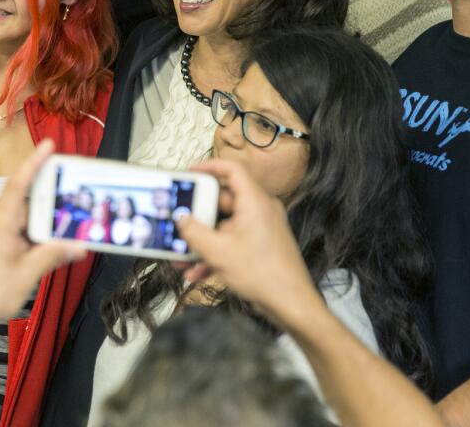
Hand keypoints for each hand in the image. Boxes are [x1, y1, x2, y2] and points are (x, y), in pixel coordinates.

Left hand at [0, 140, 86, 333]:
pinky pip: (3, 232)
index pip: (19, 184)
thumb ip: (52, 255)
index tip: (48, 146)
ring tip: (50, 247)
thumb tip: (77, 245)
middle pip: (22, 206)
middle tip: (67, 217)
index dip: (35, 163)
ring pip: (13, 222)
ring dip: (32, 231)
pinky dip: (19, 238)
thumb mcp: (27, 275)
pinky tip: (29, 256)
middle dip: (45, 213)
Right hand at [176, 159, 320, 324]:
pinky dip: (215, 253)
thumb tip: (181, 219)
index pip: (232, 170)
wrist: (290, 303)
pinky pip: (231, 241)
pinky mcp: (259, 246)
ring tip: (182, 254)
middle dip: (198, 216)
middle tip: (179, 220)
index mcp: (254, 202)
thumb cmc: (265, 275)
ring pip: (224, 226)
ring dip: (202, 240)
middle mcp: (259, 210)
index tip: (190, 173)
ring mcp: (260, 228)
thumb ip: (194, 233)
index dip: (209, 167)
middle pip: (222, 201)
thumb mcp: (218, 252)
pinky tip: (197, 272)